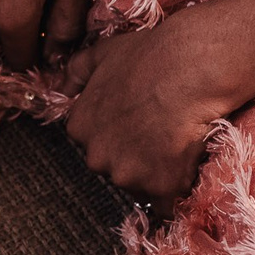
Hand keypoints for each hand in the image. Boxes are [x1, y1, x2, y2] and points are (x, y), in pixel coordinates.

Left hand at [62, 4, 253, 199]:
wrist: (189, 70)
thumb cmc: (149, 56)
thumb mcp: (102, 53)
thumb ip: (77, 70)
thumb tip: (63, 86)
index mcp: (80, 128)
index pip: (97, 144)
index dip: (123, 136)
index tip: (141, 124)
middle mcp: (96, 156)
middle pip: (117, 168)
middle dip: (138, 159)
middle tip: (164, 135)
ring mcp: (127, 175)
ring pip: (143, 185)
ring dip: (160, 174)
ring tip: (182, 145)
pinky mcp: (159, 187)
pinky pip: (169, 201)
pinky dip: (179, 189)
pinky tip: (191, 167)